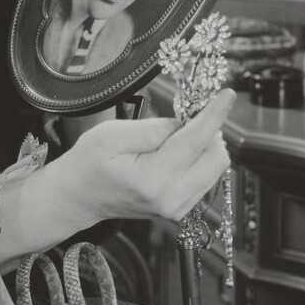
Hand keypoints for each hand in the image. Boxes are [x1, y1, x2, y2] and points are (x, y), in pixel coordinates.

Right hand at [47, 89, 234, 224]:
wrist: (78, 197)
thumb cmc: (89, 162)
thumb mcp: (112, 134)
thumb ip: (152, 129)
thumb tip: (185, 123)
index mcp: (152, 179)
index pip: (195, 142)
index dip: (214, 115)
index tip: (227, 95)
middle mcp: (171, 198)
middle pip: (216, 158)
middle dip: (210, 131)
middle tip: (188, 116)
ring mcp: (177, 207)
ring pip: (215, 169)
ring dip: (206, 145)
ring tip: (178, 135)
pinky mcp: (179, 209)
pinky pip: (206, 178)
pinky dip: (199, 159)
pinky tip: (178, 151)